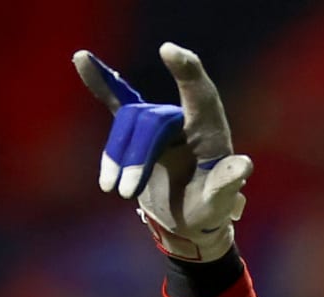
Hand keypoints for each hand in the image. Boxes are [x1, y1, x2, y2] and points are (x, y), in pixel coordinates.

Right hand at [74, 43, 251, 261]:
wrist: (187, 219)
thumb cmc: (208, 209)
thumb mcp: (219, 202)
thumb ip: (226, 184)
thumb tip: (243, 165)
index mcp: (210, 132)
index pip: (200, 95)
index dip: (187, 72)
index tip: (170, 51)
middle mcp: (185, 119)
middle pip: (150, 121)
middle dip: (135, 156)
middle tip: (125, 193)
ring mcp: (159, 122)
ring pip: (128, 122)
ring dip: (115, 155)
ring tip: (111, 188)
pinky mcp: (137, 130)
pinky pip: (118, 101)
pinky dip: (101, 82)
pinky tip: (80, 58)